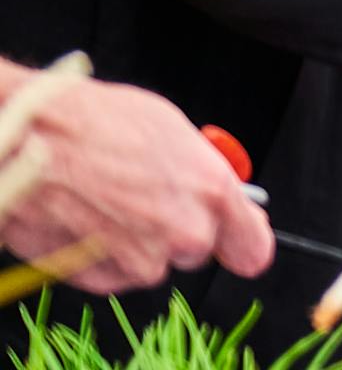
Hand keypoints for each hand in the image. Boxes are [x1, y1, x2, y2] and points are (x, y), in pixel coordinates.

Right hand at [0, 69, 271, 292]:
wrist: (29, 141)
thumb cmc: (94, 124)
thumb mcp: (169, 130)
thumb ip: (202, 172)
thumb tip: (222, 192)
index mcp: (212, 190)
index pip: (252, 243)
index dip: (243, 239)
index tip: (241, 240)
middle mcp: (184, 232)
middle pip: (197, 250)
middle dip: (178, 230)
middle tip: (145, 199)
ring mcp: (141, 261)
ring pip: (153, 266)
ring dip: (137, 245)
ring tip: (106, 203)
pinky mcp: (99, 278)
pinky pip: (114, 278)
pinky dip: (102, 258)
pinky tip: (85, 222)